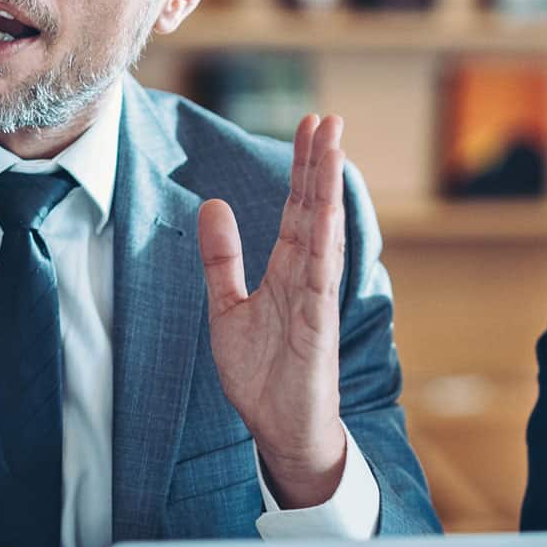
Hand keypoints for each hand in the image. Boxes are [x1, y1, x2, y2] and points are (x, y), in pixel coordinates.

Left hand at [199, 113, 347, 507]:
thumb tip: (213, 206)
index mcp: (287, 271)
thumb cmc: (261, 374)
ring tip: (333, 146)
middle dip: (320, 164)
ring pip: (324, 233)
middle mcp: (307, 277)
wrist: (279, 429)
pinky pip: (322, 276)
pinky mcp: (318, 326)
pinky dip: (324, 241)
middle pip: (315, 209)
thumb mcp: (227, 307)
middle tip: (329, 117)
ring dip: (328, 190)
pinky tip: (325, 210)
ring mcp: (316, 299)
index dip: (302, 167)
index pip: (297, 208)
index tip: (309, 126)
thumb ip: (222, 259)